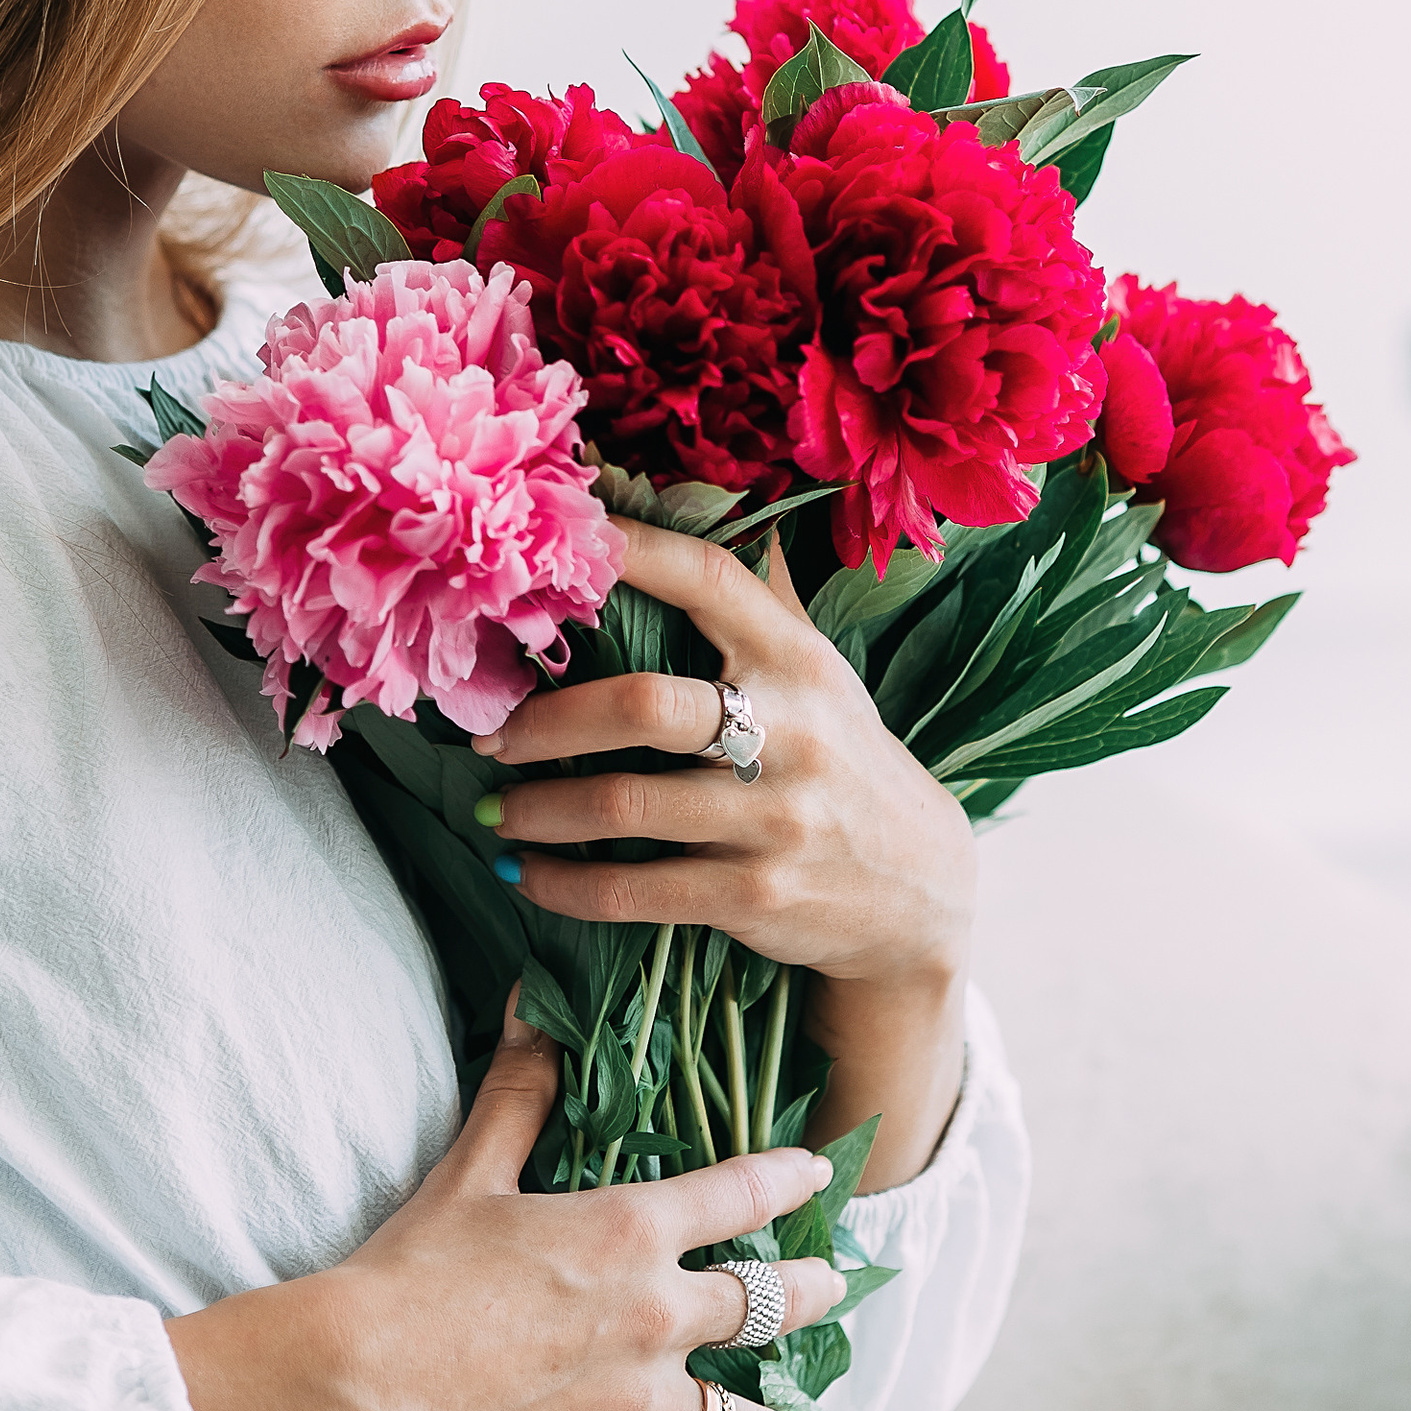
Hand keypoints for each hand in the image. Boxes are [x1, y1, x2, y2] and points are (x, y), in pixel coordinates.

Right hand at [167, 998, 845, 1410]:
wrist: (356, 1382)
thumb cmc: (408, 1270)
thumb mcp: (470, 1169)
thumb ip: (520, 1090)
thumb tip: (533, 999)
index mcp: (630, 1231)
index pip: (740, 1193)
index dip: (787, 1179)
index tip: (818, 1176)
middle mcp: (656, 1316)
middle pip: (769, 1305)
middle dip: (812, 1297)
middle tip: (836, 1294)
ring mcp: (639, 1405)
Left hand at [484, 520, 974, 1184]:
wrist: (920, 891)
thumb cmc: (842, 763)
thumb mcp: (819, 678)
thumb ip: (754, 612)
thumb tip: (674, 515)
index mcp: (799, 660)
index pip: (710, 580)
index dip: (631, 551)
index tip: (562, 539)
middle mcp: (793, 731)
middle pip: (644, 705)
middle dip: (546, 720)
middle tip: (490, 734)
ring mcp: (777, 818)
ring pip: (623, 805)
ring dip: (538, 807)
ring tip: (495, 805)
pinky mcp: (758, 895)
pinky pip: (635, 890)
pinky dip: (564, 884)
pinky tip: (525, 872)